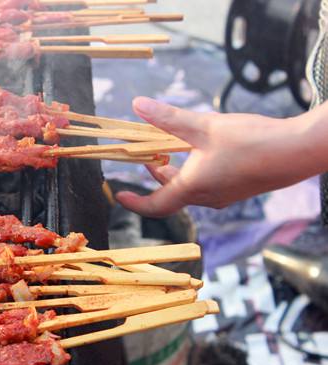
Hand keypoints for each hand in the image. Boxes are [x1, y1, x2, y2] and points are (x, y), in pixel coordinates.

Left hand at [115, 97, 326, 216]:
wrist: (298, 152)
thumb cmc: (252, 141)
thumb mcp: (204, 126)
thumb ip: (168, 118)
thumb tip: (138, 105)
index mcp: (192, 188)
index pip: (155, 205)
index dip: (134, 202)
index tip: (118, 194)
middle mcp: (206, 198)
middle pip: (170, 191)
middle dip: (155, 174)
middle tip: (147, 153)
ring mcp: (223, 196)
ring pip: (189, 186)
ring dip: (176, 170)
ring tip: (170, 146)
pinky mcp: (237, 189)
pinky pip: (206, 184)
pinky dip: (194, 170)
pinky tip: (202, 148)